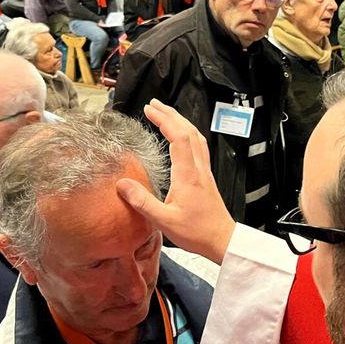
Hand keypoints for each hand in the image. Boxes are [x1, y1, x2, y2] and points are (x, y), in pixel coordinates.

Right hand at [116, 99, 235, 263]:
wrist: (222, 240)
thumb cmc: (197, 232)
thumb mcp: (164, 221)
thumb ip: (142, 202)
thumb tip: (122, 184)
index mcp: (187, 175)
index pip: (178, 137)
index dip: (164, 120)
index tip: (149, 110)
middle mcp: (198, 168)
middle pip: (188, 131)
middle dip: (170, 114)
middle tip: (153, 104)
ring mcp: (204, 171)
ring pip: (196, 137)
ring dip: (180, 121)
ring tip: (165, 113)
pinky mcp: (206, 177)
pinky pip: (199, 146)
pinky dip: (188, 134)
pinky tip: (182, 136)